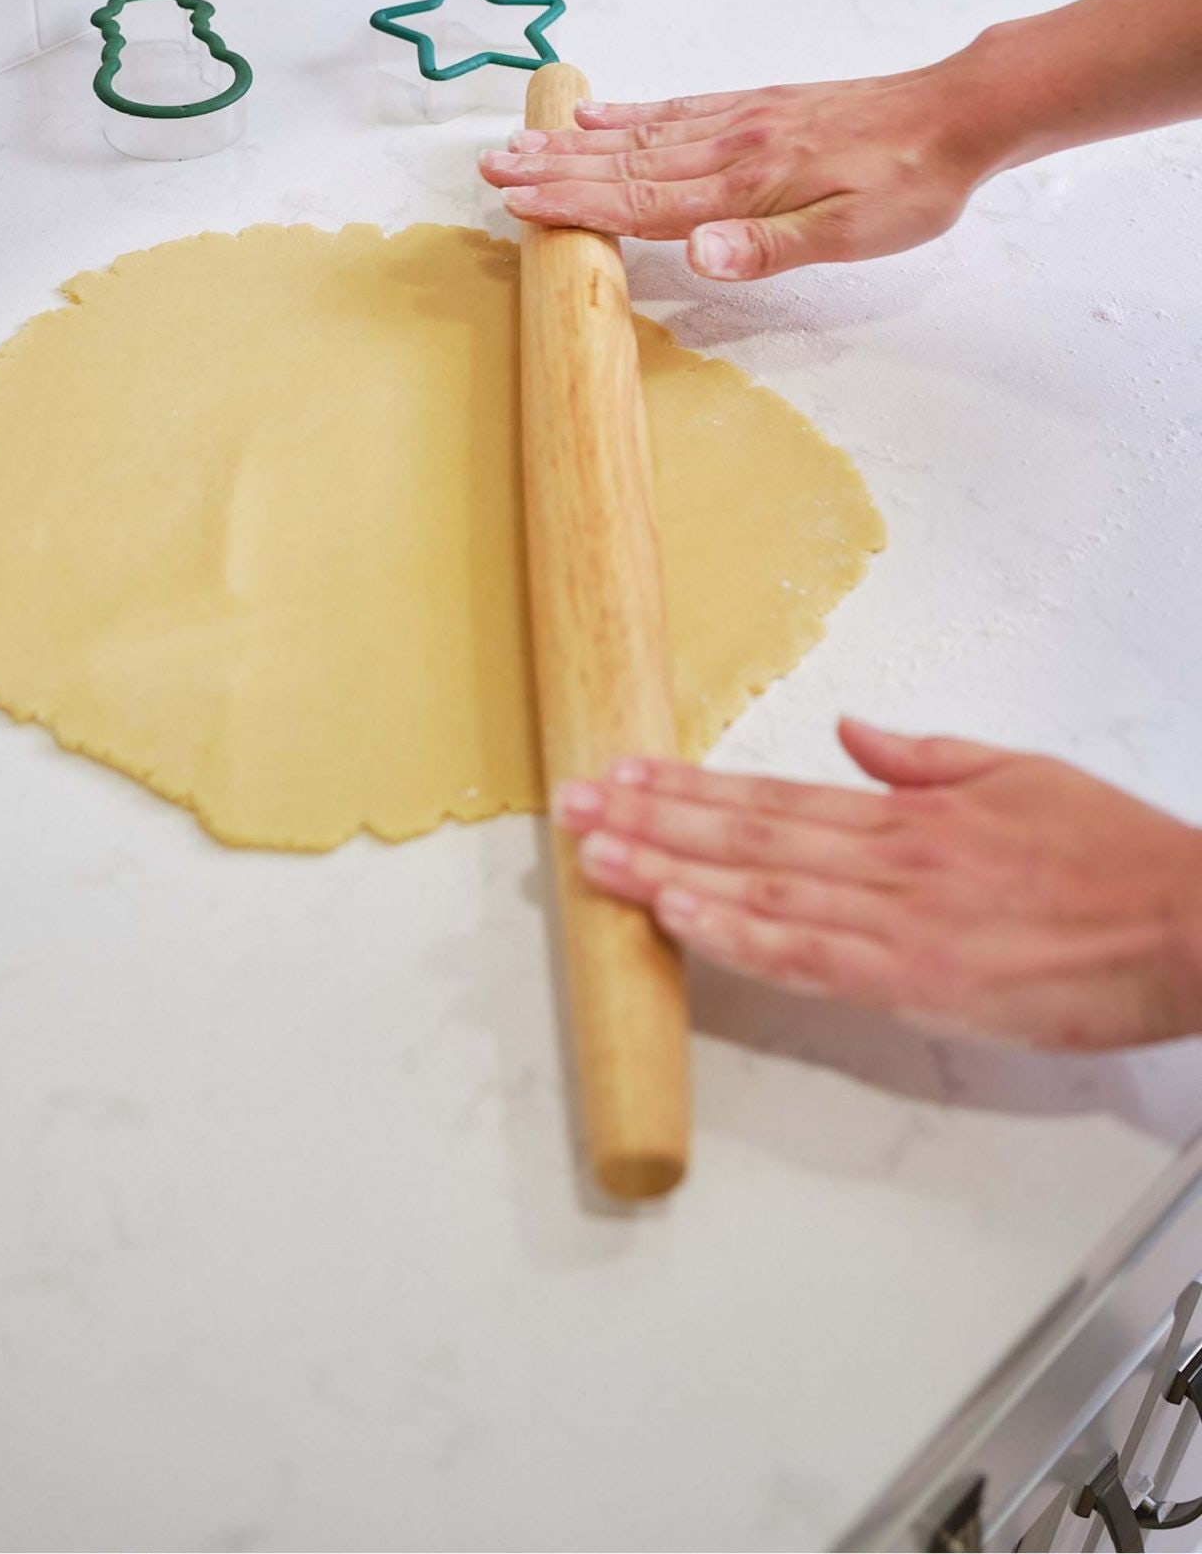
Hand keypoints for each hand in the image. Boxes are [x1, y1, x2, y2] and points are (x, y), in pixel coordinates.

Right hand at [479, 62, 996, 280]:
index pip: (639, 200)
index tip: (513, 201)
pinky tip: (601, 113)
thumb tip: (696, 255)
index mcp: (743, 185)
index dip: (573, 203)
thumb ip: (769, 246)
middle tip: (487, 166)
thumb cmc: (910, 184)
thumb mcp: (852, 235)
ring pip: (640, 133)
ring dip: (576, 141)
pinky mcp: (758, 107)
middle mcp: (728, 145)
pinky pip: (676, 111)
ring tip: (522, 138)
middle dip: (552, 167)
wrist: (958, 113)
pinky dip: (629, 113)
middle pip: (622, 161)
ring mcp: (740, 121)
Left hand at [553, 723, 1201, 1048]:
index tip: (623, 773)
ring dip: (669, 872)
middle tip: (573, 809)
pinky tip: (679, 919)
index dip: (690, 787)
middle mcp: (890, 859)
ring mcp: (899, 920)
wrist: (1190, 922)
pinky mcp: (921, 979)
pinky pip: (808, 956)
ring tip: (595, 859)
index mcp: (910, 813)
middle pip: (748, 836)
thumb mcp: (1019, 775)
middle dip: (651, 821)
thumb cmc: (1116, 856)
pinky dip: (736, 934)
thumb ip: (927, 758)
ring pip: (761, 890)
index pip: (773, 796)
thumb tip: (854, 733)